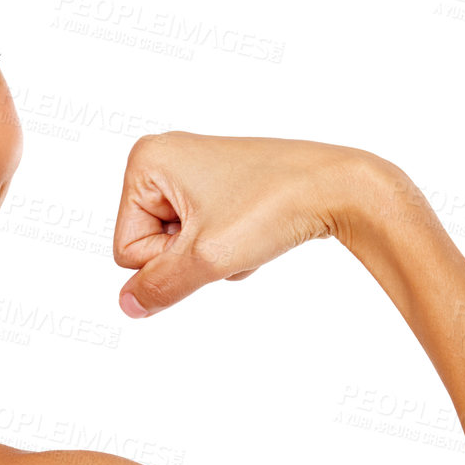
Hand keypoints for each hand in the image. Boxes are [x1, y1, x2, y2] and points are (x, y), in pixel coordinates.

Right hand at [112, 132, 372, 316]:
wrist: (338, 187)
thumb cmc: (274, 206)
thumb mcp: (207, 258)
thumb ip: (160, 286)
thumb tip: (127, 305)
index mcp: (146, 161)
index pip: (127, 248)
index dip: (168, 260)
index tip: (208, 237)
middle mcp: (163, 158)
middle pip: (149, 245)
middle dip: (190, 256)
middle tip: (229, 236)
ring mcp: (191, 170)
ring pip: (179, 245)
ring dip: (212, 254)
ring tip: (246, 232)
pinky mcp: (218, 184)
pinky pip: (202, 235)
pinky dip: (226, 244)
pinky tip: (254, 230)